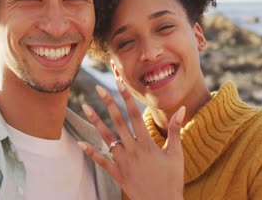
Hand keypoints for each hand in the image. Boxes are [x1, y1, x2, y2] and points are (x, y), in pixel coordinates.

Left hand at [78, 80, 184, 199]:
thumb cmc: (172, 179)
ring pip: (107, 138)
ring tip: (85, 106)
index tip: (119, 83)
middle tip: (98, 88)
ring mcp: (123, 162)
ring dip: (96, 121)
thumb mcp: (176, 154)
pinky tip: (80, 142)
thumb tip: (181, 108)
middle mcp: (133, 150)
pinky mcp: (118, 174)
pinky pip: (102, 161)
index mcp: (147, 144)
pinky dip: (91, 152)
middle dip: (108, 103)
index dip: (126, 98)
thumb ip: (175, 130)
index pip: (135, 115)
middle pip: (118, 122)